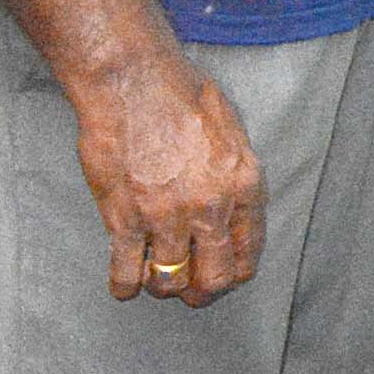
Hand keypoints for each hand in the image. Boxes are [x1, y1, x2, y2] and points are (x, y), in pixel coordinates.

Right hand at [71, 54, 263, 307]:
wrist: (134, 83)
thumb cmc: (182, 95)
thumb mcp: (231, 131)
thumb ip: (235, 171)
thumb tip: (234, 201)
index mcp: (244, 185)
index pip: (249, 250)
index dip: (237, 270)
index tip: (225, 275)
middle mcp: (211, 208)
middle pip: (214, 277)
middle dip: (203, 291)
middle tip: (191, 291)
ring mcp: (167, 217)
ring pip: (170, 281)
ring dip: (164, 288)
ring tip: (156, 281)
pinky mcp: (125, 218)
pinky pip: (127, 270)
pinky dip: (125, 285)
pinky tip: (124, 285)